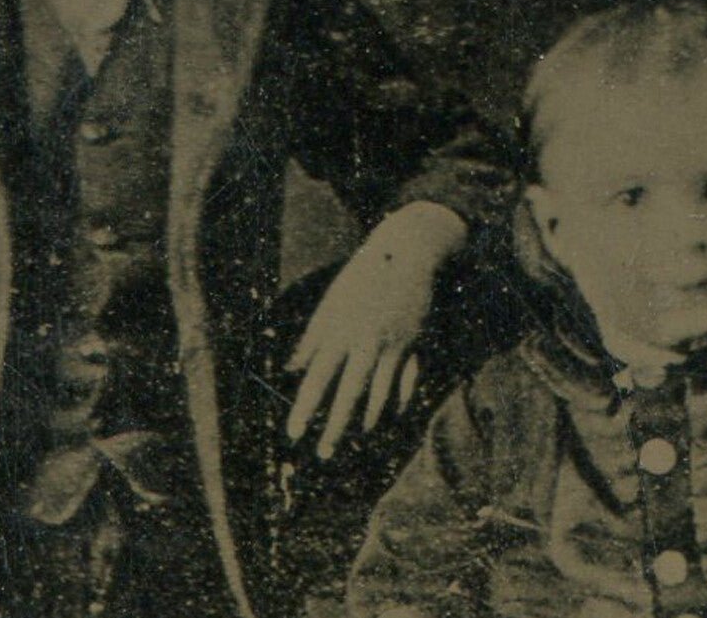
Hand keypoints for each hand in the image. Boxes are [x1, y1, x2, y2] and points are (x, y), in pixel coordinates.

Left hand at [285, 201, 465, 457]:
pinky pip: (408, 380)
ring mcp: (392, 344)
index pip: (317, 376)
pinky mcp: (414, 343)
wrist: (408, 253)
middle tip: (322, 454)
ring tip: (355, 435)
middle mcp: (365, 341)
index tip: (293, 433)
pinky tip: (392, 413)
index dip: (304, 407)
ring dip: (366, 417)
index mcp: (340, 329)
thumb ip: (313, 336)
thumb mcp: (332, 301)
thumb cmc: (362, 277)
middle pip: (348, 392)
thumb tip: (292, 367)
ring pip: (379, 392)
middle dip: (333, 427)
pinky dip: (400, 398)